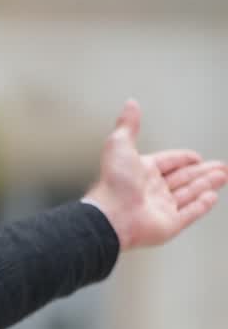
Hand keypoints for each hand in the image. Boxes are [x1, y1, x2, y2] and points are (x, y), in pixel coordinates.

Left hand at [85, 100, 227, 250]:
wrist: (112, 216)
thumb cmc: (113, 183)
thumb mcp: (119, 145)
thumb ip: (128, 125)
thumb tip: (130, 104)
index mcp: (142, 172)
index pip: (168, 162)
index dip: (182, 158)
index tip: (195, 156)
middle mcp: (151, 190)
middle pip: (183, 178)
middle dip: (203, 171)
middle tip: (221, 165)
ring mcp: (161, 208)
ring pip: (190, 193)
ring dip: (207, 184)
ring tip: (224, 175)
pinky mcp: (169, 224)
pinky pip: (190, 213)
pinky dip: (202, 205)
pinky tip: (212, 197)